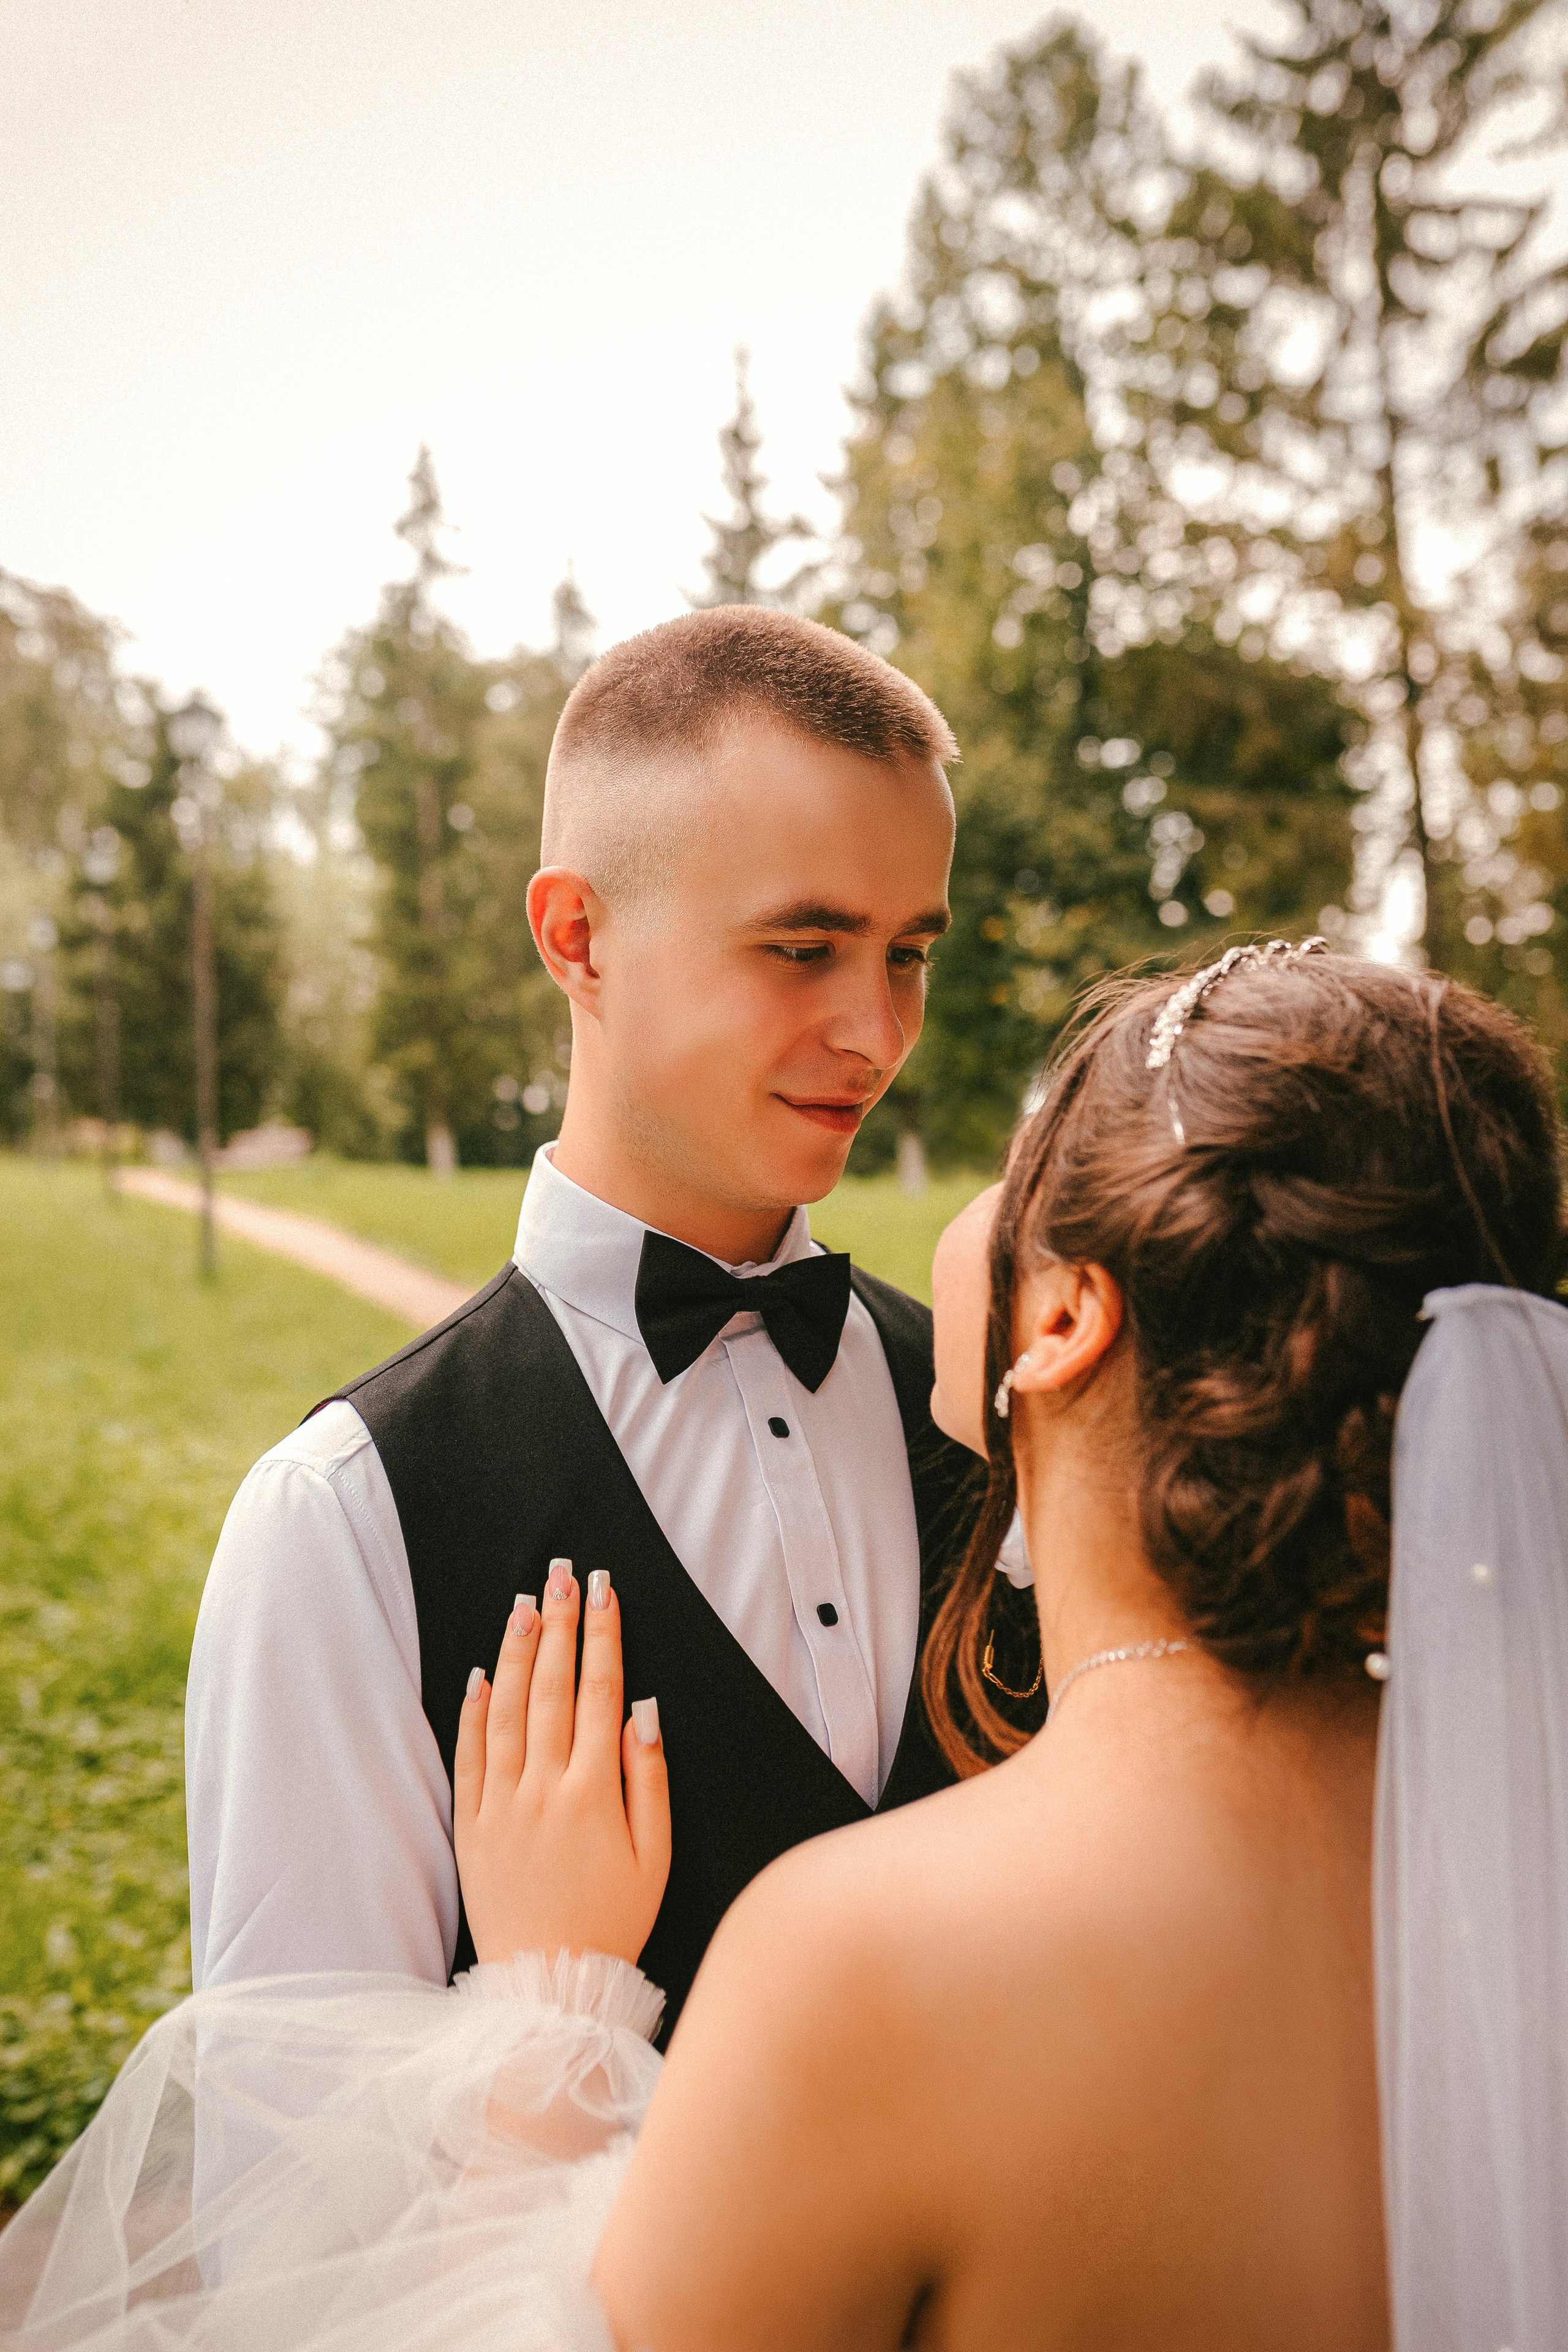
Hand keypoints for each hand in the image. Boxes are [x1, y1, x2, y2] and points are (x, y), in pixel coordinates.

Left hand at [454, 1562, 670, 1966]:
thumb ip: (648, 1778)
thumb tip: (641, 1710)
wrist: (549, 1985)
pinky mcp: (470, 1827)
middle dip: (559, 1624)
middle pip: (550, 1687)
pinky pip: (468, 1756)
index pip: (597, 1692)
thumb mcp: (656, 1855)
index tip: (604, 1590)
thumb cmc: (614, 1921)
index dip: (602, 1636)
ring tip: (524, 1605)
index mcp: (592, 1793)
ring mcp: (500, 1806)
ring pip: (505, 1710)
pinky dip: (474, 1710)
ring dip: (515, 1652)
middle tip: (562, 1574)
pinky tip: (481, 1672)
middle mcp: (542, 1789)